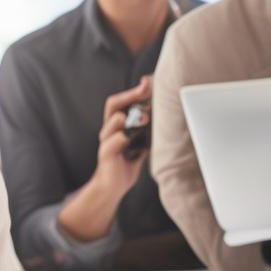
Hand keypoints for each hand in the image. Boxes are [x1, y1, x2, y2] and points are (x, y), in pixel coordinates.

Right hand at [92, 75, 152, 197]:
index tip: (148, 82)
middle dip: (130, 95)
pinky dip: (124, 138)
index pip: (120, 102)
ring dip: (130, 116)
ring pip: (114, 120)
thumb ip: (145, 133)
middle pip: (113, 104)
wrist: (111, 188)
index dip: (133, 91)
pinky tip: (135, 141)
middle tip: (145, 89)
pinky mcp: (106, 155)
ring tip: (145, 116)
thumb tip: (164, 120)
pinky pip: (114, 141)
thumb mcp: (138, 145)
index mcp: (115, 126)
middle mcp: (108, 130)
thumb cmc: (124, 164)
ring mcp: (106, 142)